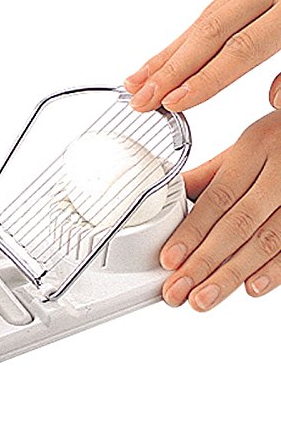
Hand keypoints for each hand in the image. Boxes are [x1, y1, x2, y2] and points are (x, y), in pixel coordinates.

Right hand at [124, 0, 280, 111]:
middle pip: (209, 35)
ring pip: (199, 22)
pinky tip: (163, 56)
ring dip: (165, 58)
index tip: (176, 103)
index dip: (205, 80)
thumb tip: (272, 97)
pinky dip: (179, 38)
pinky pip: (205, 11)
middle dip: (170, 73)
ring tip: (137, 85)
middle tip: (142, 102)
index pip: (241, 49)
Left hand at [160, 110, 280, 310]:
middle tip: (178, 290)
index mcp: (254, 149)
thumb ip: (210, 174)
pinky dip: (274, 270)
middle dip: (203, 262)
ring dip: (231, 274)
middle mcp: (280, 172)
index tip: (169, 259)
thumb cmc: (280, 140)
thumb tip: (171, 194)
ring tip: (203, 298)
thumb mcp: (245, 147)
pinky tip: (250, 288)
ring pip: (266, 241)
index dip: (190, 232)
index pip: (216, 199)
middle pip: (237, 225)